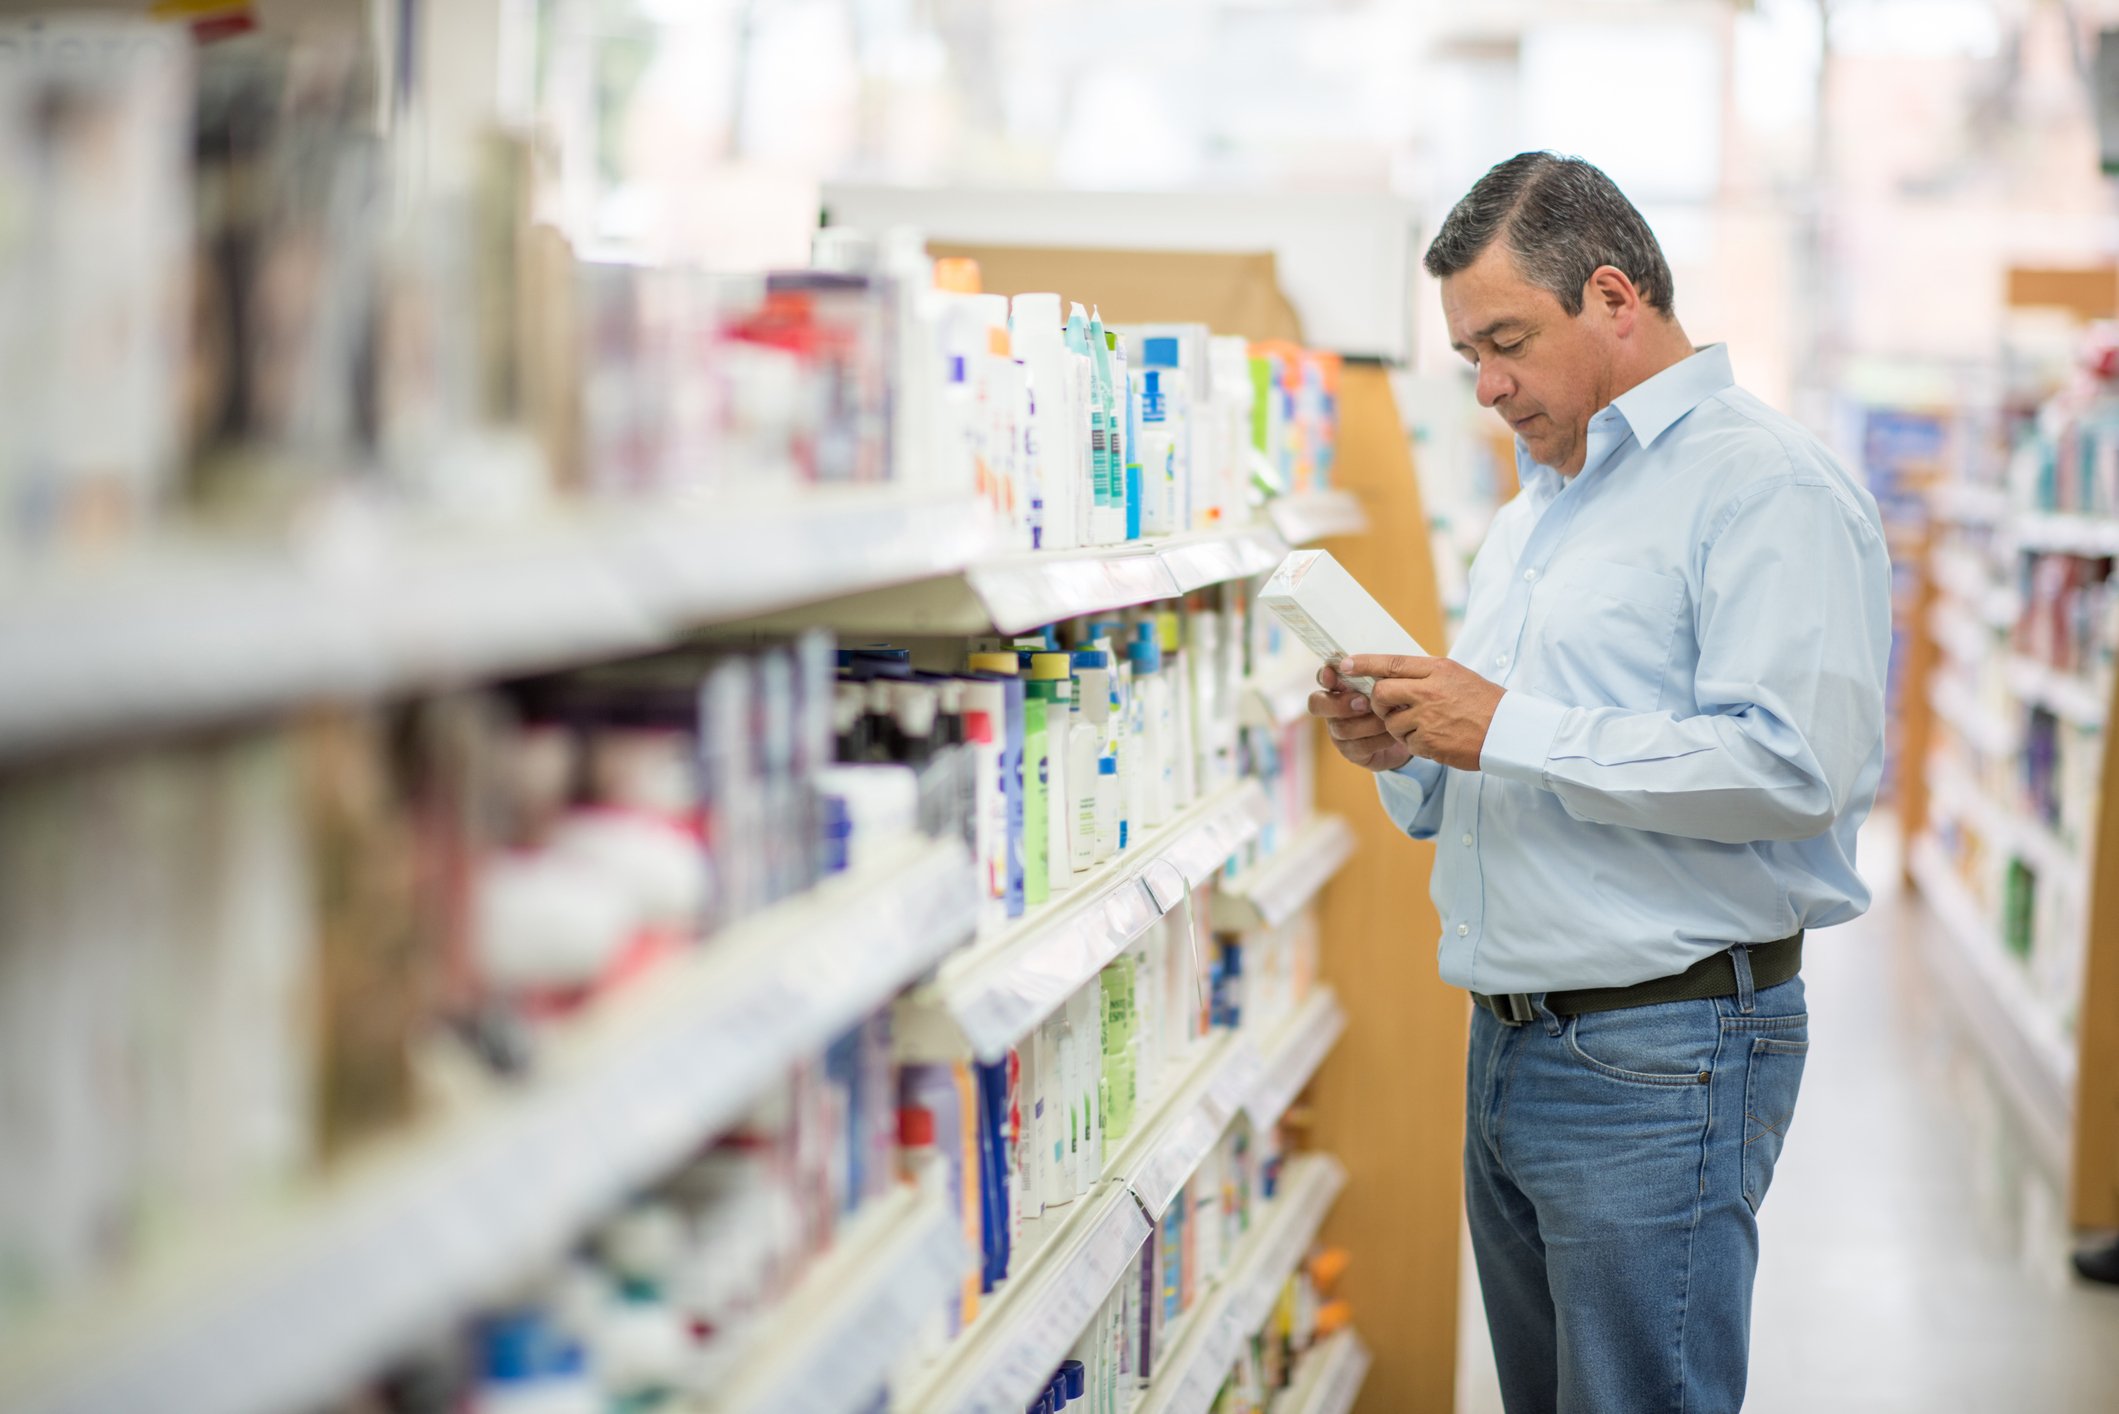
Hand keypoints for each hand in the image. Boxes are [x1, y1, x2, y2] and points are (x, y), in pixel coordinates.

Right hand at [1307, 664, 1413, 772]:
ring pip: (1341, 728)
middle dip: (1339, 703)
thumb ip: (1379, 674)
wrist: (1413, 731)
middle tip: (1364, 702)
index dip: (1325, 676)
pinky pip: (1359, 746)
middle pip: (1317, 704)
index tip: (1333, 673)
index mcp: (1340, 686)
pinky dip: (1378, 740)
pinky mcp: (1351, 751)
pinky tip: (1393, 734)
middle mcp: (1333, 708)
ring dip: (1368, 723)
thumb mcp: (1392, 683)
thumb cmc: (1399, 700)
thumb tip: (1372, 667)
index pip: (1323, 677)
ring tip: (1389, 718)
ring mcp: (1339, 731)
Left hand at [1339, 655, 1504, 771]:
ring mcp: (1427, 717)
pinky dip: (1415, 744)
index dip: (1364, 664)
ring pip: (1390, 722)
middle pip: (1381, 693)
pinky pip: (1406, 743)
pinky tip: (1434, 740)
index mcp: (1437, 669)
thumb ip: (1426, 674)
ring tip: (1424, 727)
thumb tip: (1393, 675)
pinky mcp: (1428, 742)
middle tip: (1388, 709)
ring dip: (1399, 728)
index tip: (1344, 665)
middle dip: (1378, 703)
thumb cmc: (1484, 702)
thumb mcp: (1457, 676)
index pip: (1392, 663)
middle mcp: (1429, 691)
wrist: (1509, 731)